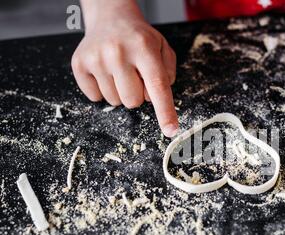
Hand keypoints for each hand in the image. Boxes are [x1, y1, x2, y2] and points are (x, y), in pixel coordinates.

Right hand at [72, 0, 177, 136]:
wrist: (110, 18)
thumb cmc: (139, 39)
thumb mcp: (162, 48)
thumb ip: (168, 73)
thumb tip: (156, 99)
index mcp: (144, 48)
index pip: (157, 86)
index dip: (165, 111)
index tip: (170, 130)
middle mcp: (118, 52)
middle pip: (133, 101)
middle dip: (138, 94)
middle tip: (135, 75)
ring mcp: (96, 58)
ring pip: (114, 101)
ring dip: (120, 92)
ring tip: (120, 71)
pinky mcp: (79, 64)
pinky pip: (95, 97)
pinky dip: (102, 90)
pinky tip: (105, 72)